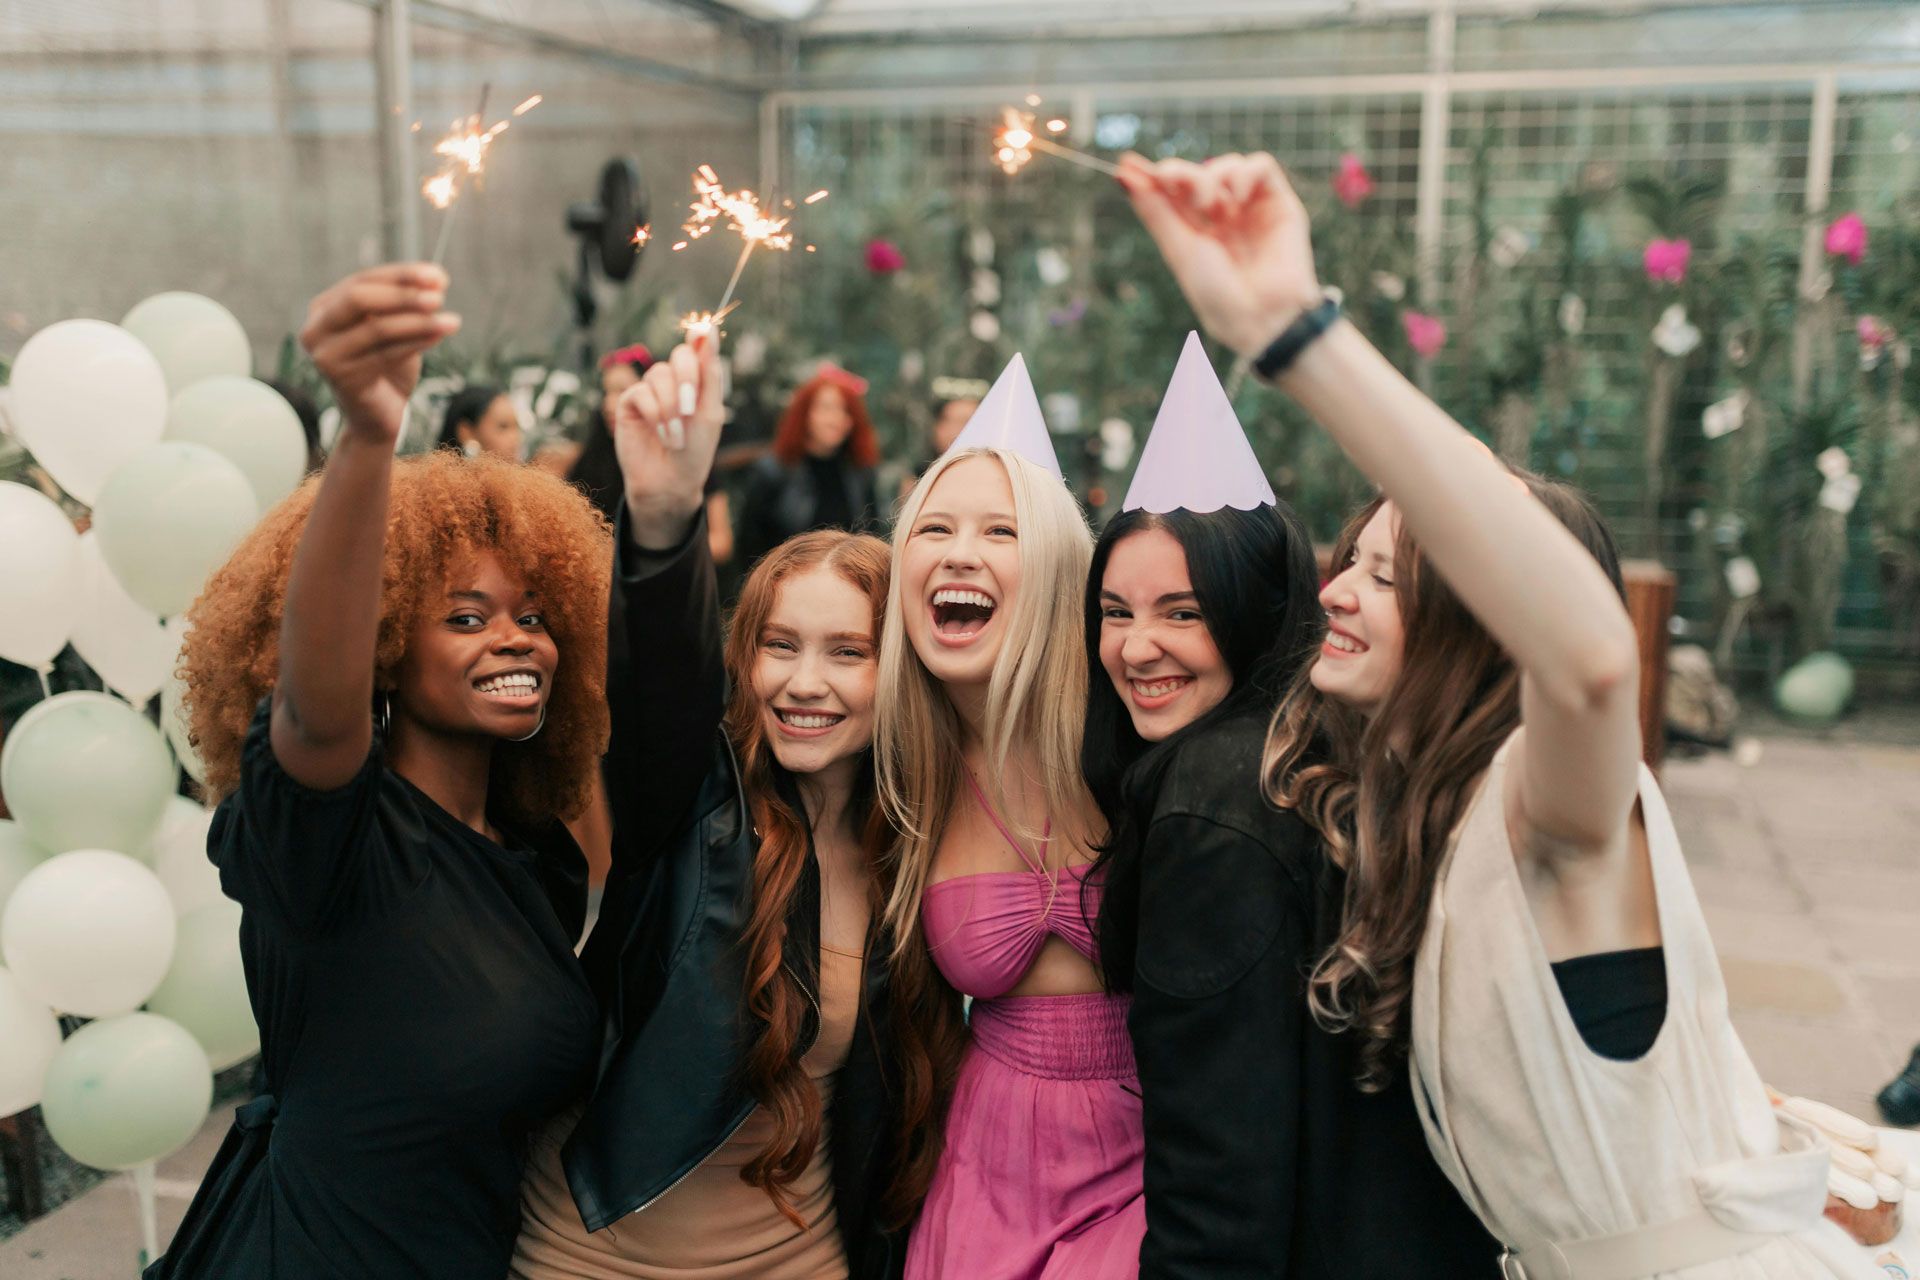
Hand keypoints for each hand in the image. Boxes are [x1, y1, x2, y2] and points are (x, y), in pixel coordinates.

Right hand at [299, 264, 456, 446]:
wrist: (378, 418)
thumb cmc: (387, 368)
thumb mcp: (395, 329)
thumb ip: (408, 304)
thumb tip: (438, 278)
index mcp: (325, 307)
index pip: (363, 280)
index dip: (401, 275)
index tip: (438, 275)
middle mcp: (316, 328)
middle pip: (359, 298)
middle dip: (404, 294)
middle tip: (440, 297)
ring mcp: (325, 354)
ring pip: (377, 328)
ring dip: (419, 322)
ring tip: (451, 321)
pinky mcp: (341, 378)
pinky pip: (386, 354)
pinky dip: (417, 343)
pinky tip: (440, 336)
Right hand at [613, 337, 723, 548]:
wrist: (670, 482)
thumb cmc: (694, 451)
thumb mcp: (710, 412)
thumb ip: (709, 374)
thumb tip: (707, 333)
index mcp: (698, 383)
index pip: (700, 350)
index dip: (701, 338)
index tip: (702, 330)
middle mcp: (675, 382)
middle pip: (680, 356)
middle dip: (688, 379)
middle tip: (691, 409)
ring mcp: (651, 391)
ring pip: (659, 375)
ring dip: (671, 407)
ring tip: (675, 437)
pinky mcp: (630, 403)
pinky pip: (641, 392)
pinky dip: (654, 412)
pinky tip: (660, 433)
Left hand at [1117, 152, 1321, 357]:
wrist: (1260, 316)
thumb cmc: (1217, 293)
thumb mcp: (1180, 249)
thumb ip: (1155, 211)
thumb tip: (1122, 174)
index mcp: (1195, 230)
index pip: (1172, 191)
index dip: (1152, 175)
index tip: (1128, 164)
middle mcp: (1223, 217)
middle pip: (1196, 173)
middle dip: (1181, 176)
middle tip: (1172, 185)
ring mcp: (1250, 209)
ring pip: (1227, 165)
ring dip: (1211, 177)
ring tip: (1211, 207)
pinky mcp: (1279, 203)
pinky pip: (1261, 165)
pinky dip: (1243, 173)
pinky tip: (1235, 198)